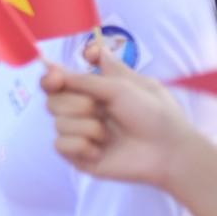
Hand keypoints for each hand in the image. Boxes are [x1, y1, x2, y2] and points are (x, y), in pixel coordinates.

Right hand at [43, 40, 196, 188]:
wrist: (166, 149)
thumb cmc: (153, 114)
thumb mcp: (124, 86)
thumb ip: (88, 77)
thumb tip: (62, 58)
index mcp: (92, 92)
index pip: (56, 82)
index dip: (50, 78)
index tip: (56, 78)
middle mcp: (82, 112)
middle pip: (52, 101)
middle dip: (76, 104)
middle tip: (100, 110)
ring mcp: (79, 134)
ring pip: (58, 124)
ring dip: (87, 127)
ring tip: (110, 135)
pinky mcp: (78, 156)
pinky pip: (61, 145)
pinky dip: (81, 145)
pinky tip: (100, 151)